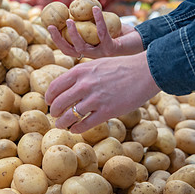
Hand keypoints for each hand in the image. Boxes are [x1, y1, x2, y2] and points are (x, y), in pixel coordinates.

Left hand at [44, 51, 160, 132]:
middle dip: (54, 112)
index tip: (49, 102)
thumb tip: (68, 86)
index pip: (55, 87)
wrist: (145, 71)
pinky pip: (85, 124)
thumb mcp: (96, 64)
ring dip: (62, 123)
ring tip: (62, 125)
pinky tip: (75, 129)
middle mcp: (84, 84)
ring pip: (69, 116)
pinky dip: (77, 129)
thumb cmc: (121, 67)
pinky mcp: (107, 111)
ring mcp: (95, 99)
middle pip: (58, 103)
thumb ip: (81, 74)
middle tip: (55, 115)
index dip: (49, 97)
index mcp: (80, 71)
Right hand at [47, 6, 143, 58]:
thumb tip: (74, 6)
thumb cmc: (120, 32)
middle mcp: (93, 56)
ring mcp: (102, 54)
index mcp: (88, 51)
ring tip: (69, 19)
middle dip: (58, 40)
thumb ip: (89, 22)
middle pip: (70, 51)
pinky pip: (102, 34)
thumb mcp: (101, 26)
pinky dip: (98, 20)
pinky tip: (96, 9)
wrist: (141, 40)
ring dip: (74, 33)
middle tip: (51, 26)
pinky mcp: (113, 49)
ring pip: (83, 47)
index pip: (68, 49)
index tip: (49, 26)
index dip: (57, 40)